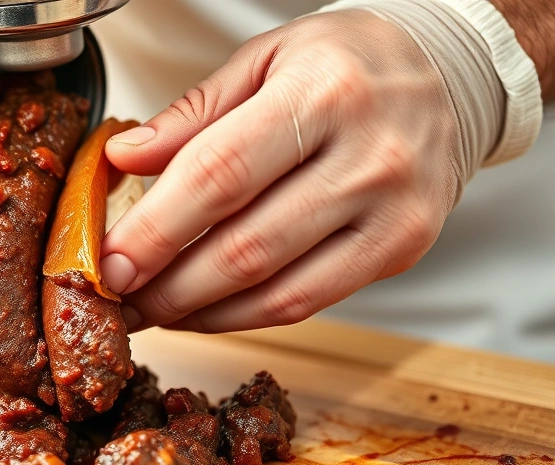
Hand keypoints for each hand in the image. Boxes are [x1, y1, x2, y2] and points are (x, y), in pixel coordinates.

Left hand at [100, 9, 464, 333]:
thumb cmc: (345, 64)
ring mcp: (392, 211)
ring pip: (277, 290)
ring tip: (151, 309)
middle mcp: (369, 155)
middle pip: (245, 246)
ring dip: (199, 312)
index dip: (156, 229)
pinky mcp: (402, 249)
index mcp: (323, 93)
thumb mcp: (264, 59)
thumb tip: (125, 160)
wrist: (447, 77)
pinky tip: (203, 311)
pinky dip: (244, 315)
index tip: (108, 262)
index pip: (221, 175)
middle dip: (167, 285)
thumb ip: (193, 114)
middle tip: (117, 297)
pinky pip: (308, 302)